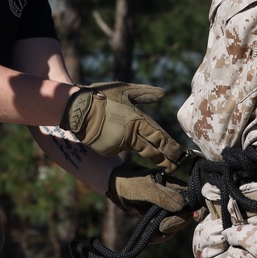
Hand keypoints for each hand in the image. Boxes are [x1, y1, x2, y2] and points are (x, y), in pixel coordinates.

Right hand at [61, 82, 182, 172]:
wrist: (76, 109)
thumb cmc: (103, 96)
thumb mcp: (125, 90)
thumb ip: (145, 93)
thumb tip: (164, 93)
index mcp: (137, 119)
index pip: (159, 137)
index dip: (171, 147)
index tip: (180, 154)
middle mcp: (130, 135)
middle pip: (152, 151)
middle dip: (166, 160)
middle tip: (176, 168)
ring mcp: (119, 144)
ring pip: (138, 150)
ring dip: (151, 157)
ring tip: (163, 164)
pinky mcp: (108, 150)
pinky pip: (120, 148)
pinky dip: (123, 146)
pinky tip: (120, 140)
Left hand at [107, 162, 193, 242]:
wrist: (116, 186)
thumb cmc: (130, 183)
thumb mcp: (146, 188)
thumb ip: (163, 196)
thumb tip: (184, 205)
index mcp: (176, 186)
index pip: (193, 198)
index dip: (195, 209)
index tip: (190, 217)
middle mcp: (176, 196)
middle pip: (187, 213)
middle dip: (177, 223)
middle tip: (162, 228)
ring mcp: (168, 207)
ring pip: (178, 223)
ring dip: (169, 232)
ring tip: (154, 236)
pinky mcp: (161, 216)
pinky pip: (167, 229)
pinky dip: (162, 236)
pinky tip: (152, 239)